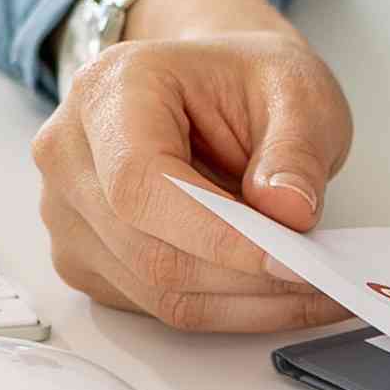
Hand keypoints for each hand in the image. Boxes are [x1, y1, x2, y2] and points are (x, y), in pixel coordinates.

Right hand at [32, 0, 356, 335]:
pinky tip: (276, 291)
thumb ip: (295, 150)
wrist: (214, 87)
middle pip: (144, 247)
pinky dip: (226, 308)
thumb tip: (288, 213)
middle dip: (242, 275)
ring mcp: (67, 211)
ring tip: (314, 288)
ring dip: (243, 301)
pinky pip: (155, 305)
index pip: (141, 182)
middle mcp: (69, 151)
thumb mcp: (296, 90)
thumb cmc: (245, 81)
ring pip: (154, 288)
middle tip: (322, 279)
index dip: (214, 233)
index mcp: (109, 90)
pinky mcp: (86, 257)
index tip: (287, 258)